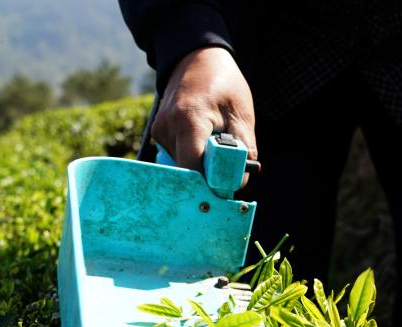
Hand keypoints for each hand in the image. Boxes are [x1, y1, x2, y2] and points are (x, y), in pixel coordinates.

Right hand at [152, 47, 256, 186]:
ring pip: (184, 166)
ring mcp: (160, 131)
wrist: (198, 59)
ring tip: (216, 145)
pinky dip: (195, 157)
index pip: (193, 167)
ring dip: (203, 165)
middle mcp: (167, 126)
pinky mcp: (158, 134)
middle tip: (228, 175)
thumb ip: (243, 151)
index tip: (225, 191)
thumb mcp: (242, 115)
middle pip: (187, 171)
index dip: (209, 184)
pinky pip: (179, 158)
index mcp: (188, 119)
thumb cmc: (225, 86)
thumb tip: (236, 184)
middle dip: (208, 178)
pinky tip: (205, 142)